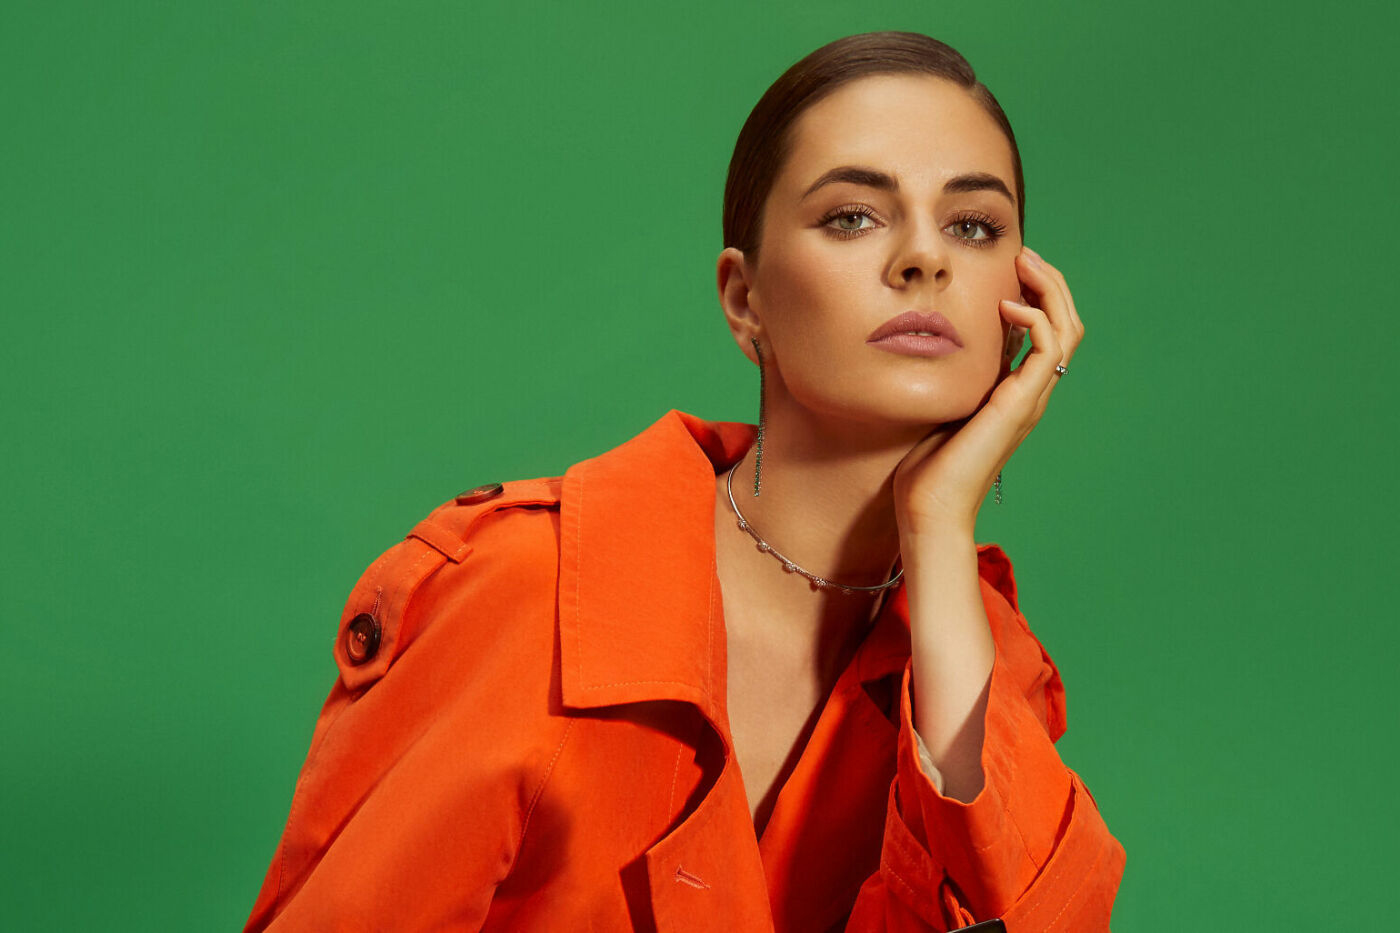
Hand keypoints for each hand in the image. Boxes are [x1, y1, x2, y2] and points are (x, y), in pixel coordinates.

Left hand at [892, 246, 1083, 536]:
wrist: (929, 508)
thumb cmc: (923, 466)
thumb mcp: (936, 404)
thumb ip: (946, 375)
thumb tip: (929, 339)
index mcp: (1012, 391)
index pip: (1044, 330)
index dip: (1035, 293)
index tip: (1009, 264)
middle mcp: (1029, 393)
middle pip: (1066, 324)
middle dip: (1049, 283)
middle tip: (1024, 254)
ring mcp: (1029, 400)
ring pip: (1067, 330)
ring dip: (1051, 290)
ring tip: (1025, 263)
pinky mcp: (1019, 406)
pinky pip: (1048, 350)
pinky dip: (1036, 319)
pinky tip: (1008, 305)